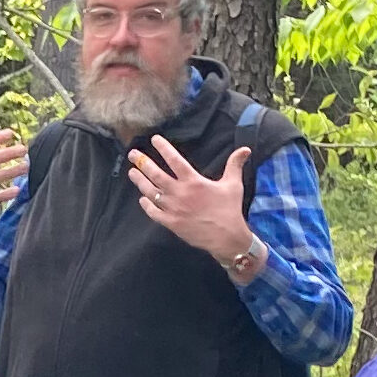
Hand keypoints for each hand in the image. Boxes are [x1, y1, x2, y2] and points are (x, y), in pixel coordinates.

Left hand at [127, 137, 261, 276]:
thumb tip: (245, 149)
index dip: (163, 148)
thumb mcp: (233, 184)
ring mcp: (173, 208)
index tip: (154, 139)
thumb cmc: (229, 209)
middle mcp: (180, 193)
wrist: (226, 237)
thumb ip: (234, 165)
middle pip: (156, 174)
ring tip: (131, 172)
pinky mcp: (171, 223)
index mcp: (193, 181)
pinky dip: (146, 205)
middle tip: (132, 154)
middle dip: (142, 162)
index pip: (175, 160)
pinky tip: (141, 199)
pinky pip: (153, 212)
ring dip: (140, 181)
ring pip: (151, 192)